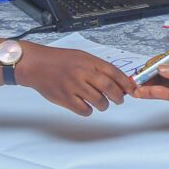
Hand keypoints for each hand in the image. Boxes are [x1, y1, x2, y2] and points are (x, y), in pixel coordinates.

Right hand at [19, 44, 134, 114]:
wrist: (36, 64)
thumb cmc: (59, 60)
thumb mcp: (81, 57)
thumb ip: (98, 68)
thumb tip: (117, 81)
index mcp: (89, 61)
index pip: (114, 72)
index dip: (126, 83)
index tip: (132, 90)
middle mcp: (83, 73)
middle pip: (109, 88)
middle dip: (118, 97)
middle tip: (119, 100)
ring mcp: (74, 86)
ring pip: (99, 101)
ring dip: (104, 105)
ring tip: (102, 104)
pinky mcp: (65, 98)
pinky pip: (84, 110)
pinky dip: (89, 110)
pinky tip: (86, 106)